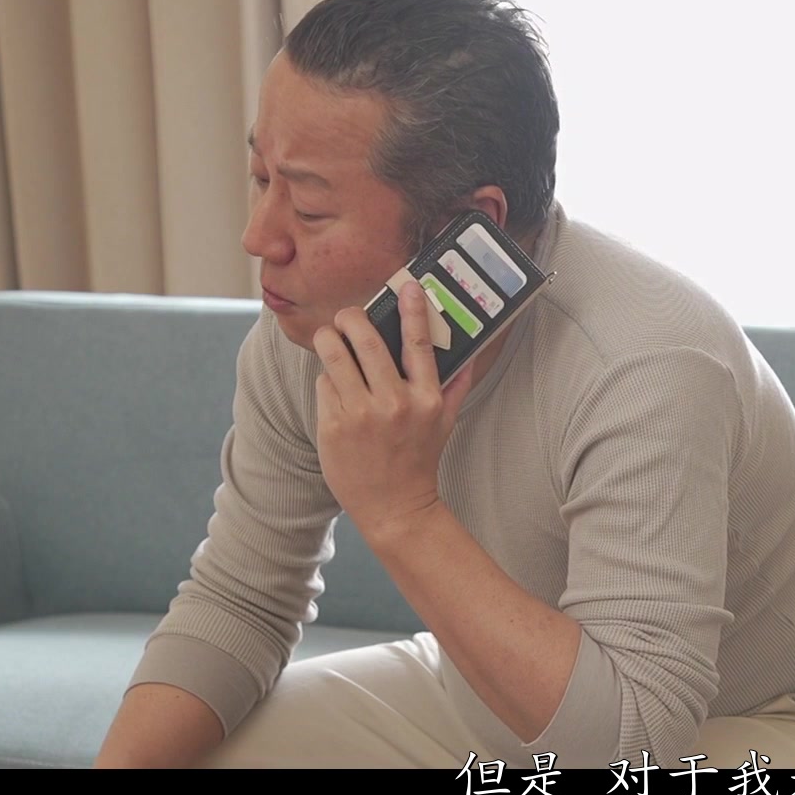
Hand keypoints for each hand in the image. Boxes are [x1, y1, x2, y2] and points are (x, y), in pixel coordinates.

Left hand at [312, 280, 475, 537]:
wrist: (395, 508)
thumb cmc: (419, 462)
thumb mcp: (444, 424)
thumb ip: (455, 387)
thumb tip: (470, 356)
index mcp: (426, 398)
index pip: (419, 343)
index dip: (414, 310)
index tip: (408, 286)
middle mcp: (394, 402)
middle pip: (364, 340)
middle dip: (351, 319)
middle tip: (347, 317)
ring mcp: (362, 414)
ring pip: (334, 356)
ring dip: (328, 340)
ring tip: (328, 339)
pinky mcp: (334, 426)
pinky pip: (324, 386)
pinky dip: (327, 381)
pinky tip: (335, 390)